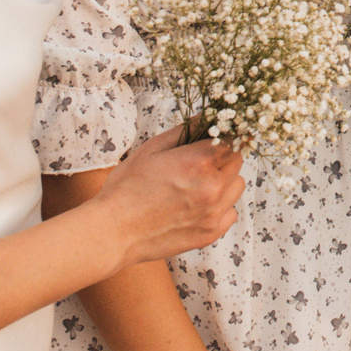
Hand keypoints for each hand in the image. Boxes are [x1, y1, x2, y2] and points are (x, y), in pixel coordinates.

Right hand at [92, 124, 245, 268]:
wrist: (113, 231)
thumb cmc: (127, 187)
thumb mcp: (152, 148)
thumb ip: (185, 131)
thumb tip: (209, 117)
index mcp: (199, 162)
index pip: (232, 139)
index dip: (224, 136)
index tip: (216, 138)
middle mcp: (213, 187)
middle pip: (237, 161)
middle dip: (223, 157)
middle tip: (200, 162)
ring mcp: (214, 213)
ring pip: (237, 186)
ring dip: (225, 181)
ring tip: (199, 185)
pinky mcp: (210, 233)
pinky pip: (231, 212)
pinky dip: (220, 207)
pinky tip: (198, 206)